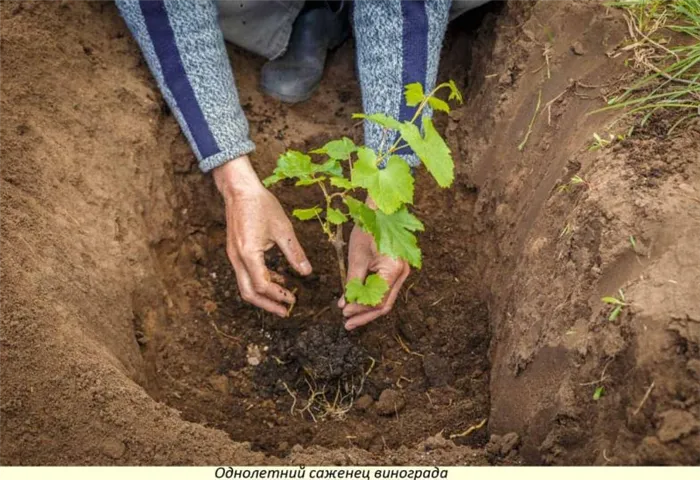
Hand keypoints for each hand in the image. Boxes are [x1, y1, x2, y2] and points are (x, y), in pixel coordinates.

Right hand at [213, 156, 311, 316]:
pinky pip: (245, 274)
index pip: (263, 285)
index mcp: (249, 254)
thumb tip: (307, 273)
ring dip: (263, 295)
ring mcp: (233, 256)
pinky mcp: (235, 251)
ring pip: (245, 285)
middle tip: (284, 312)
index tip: (293, 300)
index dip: (279, 295)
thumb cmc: (261, 205)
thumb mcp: (283, 229)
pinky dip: (259, 281)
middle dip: (267, 305)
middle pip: (249, 293)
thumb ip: (295, 253)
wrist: (239, 189)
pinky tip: (276, 278)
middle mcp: (237, 259)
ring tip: (282, 298)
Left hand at [337, 200, 409, 329]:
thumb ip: (352, 283)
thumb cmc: (368, 228)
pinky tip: (358, 302)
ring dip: (368, 309)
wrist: (380, 209)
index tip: (344, 313)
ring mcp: (402, 272)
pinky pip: (385, 289)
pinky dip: (371, 297)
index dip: (360, 310)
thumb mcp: (356, 257)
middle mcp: (402, 273)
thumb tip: (345, 304)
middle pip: (385, 304)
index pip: (378, 301)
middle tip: (347, 324)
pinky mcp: (396, 269)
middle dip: (365, 315)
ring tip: (351, 317)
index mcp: (394, 270)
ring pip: (386, 299)